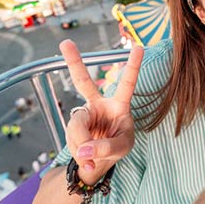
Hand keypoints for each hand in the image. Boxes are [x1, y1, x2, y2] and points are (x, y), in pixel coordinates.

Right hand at [60, 39, 143, 184]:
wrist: (99, 160)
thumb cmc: (117, 146)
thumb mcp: (122, 148)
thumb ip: (107, 147)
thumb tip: (85, 149)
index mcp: (119, 104)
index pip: (127, 83)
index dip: (133, 66)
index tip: (139, 46)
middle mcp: (98, 104)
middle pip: (83, 82)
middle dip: (74, 62)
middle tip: (65, 43)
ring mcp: (83, 115)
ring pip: (77, 126)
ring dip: (83, 146)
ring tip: (92, 160)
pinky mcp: (72, 127)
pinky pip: (72, 139)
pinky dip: (79, 154)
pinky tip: (86, 160)